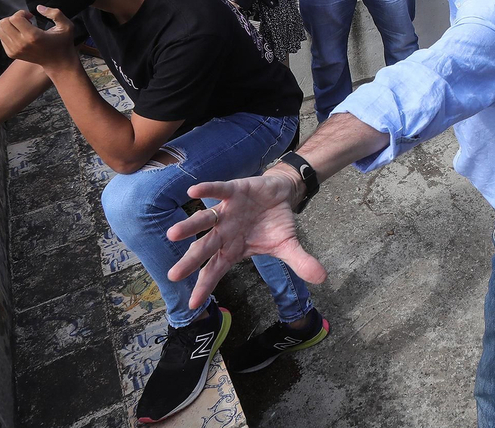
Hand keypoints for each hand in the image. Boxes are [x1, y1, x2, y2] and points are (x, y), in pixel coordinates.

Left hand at [0, 7, 78, 71]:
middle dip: (13, 18)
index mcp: (33, 36)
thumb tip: (39, 8)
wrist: (58, 62)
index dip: (22, 13)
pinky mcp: (12, 54)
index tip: (30, 16)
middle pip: (3, 23)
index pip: (15, 18)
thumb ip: (55, 13)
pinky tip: (20, 36)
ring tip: (20, 28)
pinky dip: (8, 34)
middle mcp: (21, 44)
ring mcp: (15, 50)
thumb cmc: (63, 43)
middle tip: (25, 21)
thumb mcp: (66, 26)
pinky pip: (1, 38)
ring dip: (9, 26)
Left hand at [167, 166, 326, 309]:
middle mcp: (224, 233)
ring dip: (189, 227)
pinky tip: (193, 191)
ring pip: (204, 221)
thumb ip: (299, 262)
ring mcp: (225, 212)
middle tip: (173, 275)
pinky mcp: (232, 192)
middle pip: (205, 249)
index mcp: (233, 250)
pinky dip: (208, 190)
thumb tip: (322, 278)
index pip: (216, 271)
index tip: (193, 304)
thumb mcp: (288, 245)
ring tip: (172, 234)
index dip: (205, 286)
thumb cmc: (275, 223)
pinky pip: (218, 191)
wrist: (279, 194)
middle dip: (189, 261)